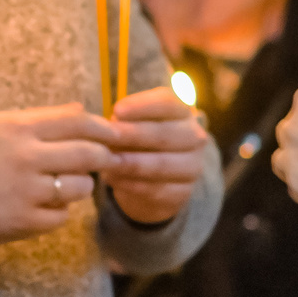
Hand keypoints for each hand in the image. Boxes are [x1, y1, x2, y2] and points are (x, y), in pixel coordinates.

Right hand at [0, 104, 118, 241]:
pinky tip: (42, 206)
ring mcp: (26, 191)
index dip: (103, 128)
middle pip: (88, 154)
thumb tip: (83, 110)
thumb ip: (42, 117)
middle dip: (104, 158)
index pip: (78, 122)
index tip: (114, 134)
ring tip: (67, 185)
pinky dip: (58, 211)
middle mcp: (25, 157)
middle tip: (106, 161)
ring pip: (81, 187)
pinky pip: (62, 216)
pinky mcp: (25, 221)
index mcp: (18, 129)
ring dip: (82, 186)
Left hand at [99, 85, 209, 224]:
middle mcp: (194, 137)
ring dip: (131, 163)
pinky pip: (157, 189)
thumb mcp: (129, 125)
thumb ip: (120, 121)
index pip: (168, 103)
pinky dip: (132, 184)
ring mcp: (193, 166)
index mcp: (181, 112)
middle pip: (165, 134)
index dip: (143, 106)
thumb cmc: (135, 142)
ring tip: (106, 161)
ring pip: (161, 164)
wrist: (150, 180)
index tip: (116, 110)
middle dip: (133, 135)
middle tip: (108, 137)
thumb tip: (103, 124)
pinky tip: (112, 179)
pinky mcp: (183, 192)